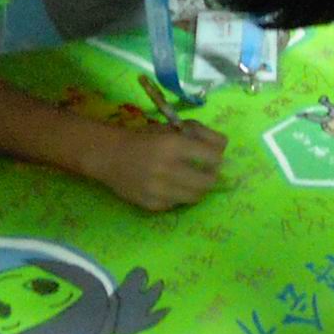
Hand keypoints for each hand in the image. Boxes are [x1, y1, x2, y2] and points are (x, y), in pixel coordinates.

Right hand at [90, 122, 226, 211]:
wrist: (109, 156)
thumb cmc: (144, 138)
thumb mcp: (171, 128)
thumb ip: (199, 133)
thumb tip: (224, 147)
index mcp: (173, 145)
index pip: (213, 157)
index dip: (216, 157)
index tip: (211, 158)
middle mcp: (167, 169)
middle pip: (208, 181)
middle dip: (210, 176)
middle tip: (204, 172)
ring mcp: (159, 190)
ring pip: (195, 196)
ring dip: (197, 188)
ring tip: (188, 180)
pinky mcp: (152, 205)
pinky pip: (177, 204)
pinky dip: (178, 196)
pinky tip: (168, 187)